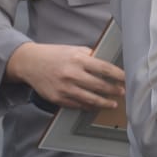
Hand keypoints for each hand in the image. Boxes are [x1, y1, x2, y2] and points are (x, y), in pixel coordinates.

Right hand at [5, 41, 123, 109]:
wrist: (29, 63)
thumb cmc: (54, 55)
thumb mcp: (73, 49)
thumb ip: (90, 56)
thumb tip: (107, 64)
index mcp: (77, 59)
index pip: (103, 68)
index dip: (117, 74)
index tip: (126, 78)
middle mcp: (71, 74)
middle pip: (99, 85)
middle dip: (113, 90)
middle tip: (122, 92)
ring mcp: (64, 88)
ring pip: (89, 99)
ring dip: (104, 102)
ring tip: (113, 104)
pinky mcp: (57, 98)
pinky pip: (77, 105)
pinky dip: (88, 106)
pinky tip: (96, 106)